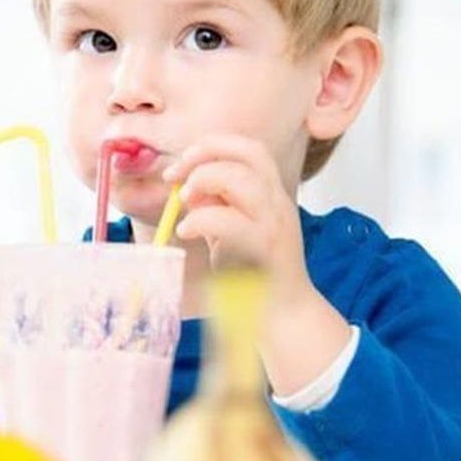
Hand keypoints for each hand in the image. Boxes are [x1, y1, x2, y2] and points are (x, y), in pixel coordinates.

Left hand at [162, 134, 304, 288]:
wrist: (284, 315)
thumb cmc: (254, 275)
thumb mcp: (232, 230)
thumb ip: (215, 205)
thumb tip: (186, 187)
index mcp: (271, 194)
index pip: (248, 148)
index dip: (211, 146)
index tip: (181, 165)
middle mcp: (277, 202)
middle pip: (250, 152)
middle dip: (205, 155)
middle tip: (176, 179)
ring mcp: (275, 224)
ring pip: (244, 179)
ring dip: (205, 181)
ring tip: (184, 204)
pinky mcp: (266, 251)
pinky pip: (232, 222)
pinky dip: (201, 220)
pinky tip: (187, 230)